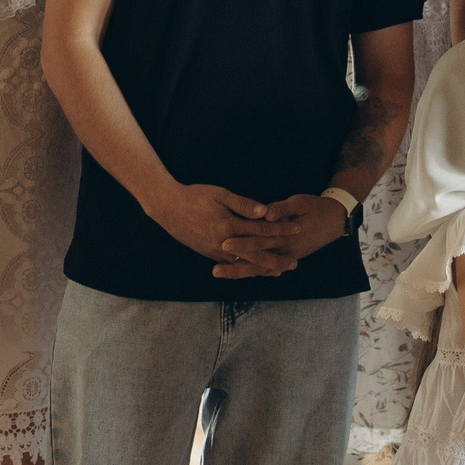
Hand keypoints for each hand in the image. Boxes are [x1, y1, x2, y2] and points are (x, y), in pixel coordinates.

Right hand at [142, 181, 288, 272]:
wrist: (167, 208)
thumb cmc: (195, 196)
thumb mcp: (220, 194)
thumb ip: (243, 204)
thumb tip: (265, 211)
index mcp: (229, 225)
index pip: (261, 229)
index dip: (280, 228)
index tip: (297, 228)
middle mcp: (223, 243)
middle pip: (256, 254)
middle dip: (276, 259)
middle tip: (294, 262)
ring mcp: (215, 252)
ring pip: (244, 264)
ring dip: (262, 268)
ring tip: (279, 270)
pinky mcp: (209, 255)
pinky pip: (231, 265)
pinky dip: (245, 268)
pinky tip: (254, 269)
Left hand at [211, 191, 351, 280]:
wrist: (335, 220)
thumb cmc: (315, 207)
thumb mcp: (299, 202)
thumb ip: (281, 209)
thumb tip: (265, 213)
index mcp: (286, 237)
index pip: (260, 241)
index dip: (242, 243)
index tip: (223, 244)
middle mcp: (285, 250)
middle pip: (257, 262)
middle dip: (236, 266)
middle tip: (215, 270)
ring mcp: (287, 256)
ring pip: (261, 268)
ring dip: (241, 271)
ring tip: (219, 273)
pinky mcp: (287, 256)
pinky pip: (268, 268)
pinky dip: (253, 271)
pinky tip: (237, 271)